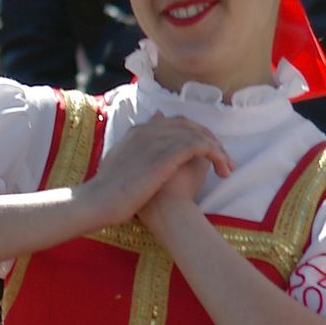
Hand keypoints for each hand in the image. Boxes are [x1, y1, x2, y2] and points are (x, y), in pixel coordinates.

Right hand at [78, 117, 231, 227]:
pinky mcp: (167, 154)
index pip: (174, 123)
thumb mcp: (117, 164)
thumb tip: (139, 152)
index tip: (204, 154)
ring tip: (226, 168)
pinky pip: (202, 146)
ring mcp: (158, 140)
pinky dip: (216, 155)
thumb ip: (130, 151)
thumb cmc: (106, 191)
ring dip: (218, 150)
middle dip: (209, 140)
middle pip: (190, 125)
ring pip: (199, 135)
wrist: (99, 201)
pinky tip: (222, 169)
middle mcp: (149, 130)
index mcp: (138, 132)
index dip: (193, 135)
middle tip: (222, 160)